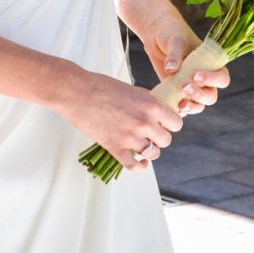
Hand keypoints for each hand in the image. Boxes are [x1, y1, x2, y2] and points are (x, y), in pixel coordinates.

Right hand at [60, 68, 182, 172]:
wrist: (77, 92)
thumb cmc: (101, 86)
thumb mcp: (132, 89)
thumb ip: (146, 102)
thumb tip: (157, 112)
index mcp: (150, 105)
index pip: (176, 123)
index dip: (170, 124)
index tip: (164, 124)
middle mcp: (144, 122)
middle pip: (166, 140)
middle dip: (159, 137)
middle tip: (151, 133)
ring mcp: (130, 137)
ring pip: (153, 153)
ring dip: (149, 150)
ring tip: (143, 145)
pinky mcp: (115, 148)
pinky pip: (134, 166)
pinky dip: (139, 167)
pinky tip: (140, 162)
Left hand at [143, 17, 229, 115]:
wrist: (157, 36)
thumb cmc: (172, 34)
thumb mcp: (176, 40)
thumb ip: (175, 54)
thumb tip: (171, 69)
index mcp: (212, 63)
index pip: (222, 77)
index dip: (213, 80)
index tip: (196, 75)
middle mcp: (205, 78)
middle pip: (211, 96)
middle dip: (200, 95)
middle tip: (184, 86)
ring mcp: (192, 86)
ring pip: (199, 104)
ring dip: (192, 106)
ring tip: (180, 103)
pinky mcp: (177, 92)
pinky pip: (184, 106)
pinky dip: (180, 110)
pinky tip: (173, 108)